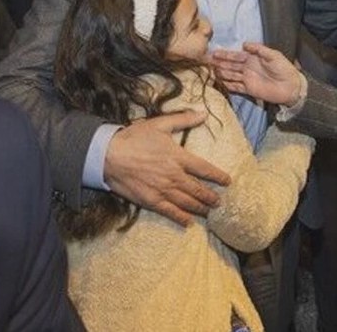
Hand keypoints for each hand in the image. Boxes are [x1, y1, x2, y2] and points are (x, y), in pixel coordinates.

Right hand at [102, 110, 231, 226]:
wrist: (109, 155)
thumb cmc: (134, 137)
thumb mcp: (159, 124)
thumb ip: (183, 120)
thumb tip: (203, 114)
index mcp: (178, 157)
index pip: (204, 169)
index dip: (217, 176)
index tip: (227, 181)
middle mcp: (174, 176)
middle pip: (198, 189)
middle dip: (211, 197)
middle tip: (219, 202)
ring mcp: (163, 190)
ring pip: (187, 202)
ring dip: (200, 208)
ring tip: (210, 212)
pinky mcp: (150, 200)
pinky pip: (170, 212)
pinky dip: (181, 217)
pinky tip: (189, 222)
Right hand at [208, 42, 302, 105]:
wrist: (291, 87)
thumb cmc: (284, 69)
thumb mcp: (273, 55)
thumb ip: (259, 49)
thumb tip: (243, 44)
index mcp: (253, 58)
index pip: (235, 56)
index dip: (224, 55)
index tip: (213, 53)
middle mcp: (247, 68)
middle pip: (230, 65)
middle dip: (218, 63)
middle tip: (205, 61)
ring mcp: (247, 79)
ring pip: (230, 75)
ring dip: (220, 73)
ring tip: (208, 71)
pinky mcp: (249, 90)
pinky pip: (235, 86)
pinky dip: (227, 84)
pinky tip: (218, 82)